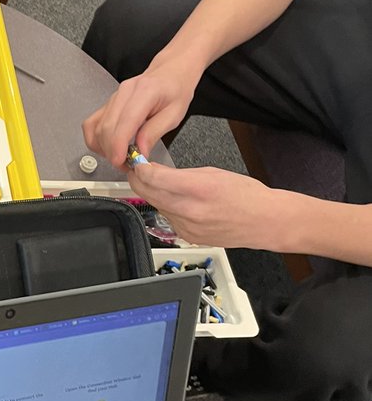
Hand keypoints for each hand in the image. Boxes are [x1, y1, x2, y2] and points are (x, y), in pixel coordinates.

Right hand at [82, 58, 199, 168]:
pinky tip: (109, 147)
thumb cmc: (176, 89)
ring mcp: (113, 97)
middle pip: (106, 127)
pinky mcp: (108, 103)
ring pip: (96, 127)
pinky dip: (96, 139)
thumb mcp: (174, 114)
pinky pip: (92, 123)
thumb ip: (154, 133)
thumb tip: (139, 153)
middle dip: (111, 152)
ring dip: (103, 147)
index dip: (118, 145)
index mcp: (145, 92)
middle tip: (125, 165)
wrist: (170, 71)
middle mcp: (124, 92)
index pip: (124, 122)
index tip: (120, 162)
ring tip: (120, 156)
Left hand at [126, 160, 278, 248]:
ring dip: (153, 195)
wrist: (264, 221)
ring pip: (156, 206)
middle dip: (139, 181)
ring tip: (160, 184)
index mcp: (198, 188)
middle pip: (148, 194)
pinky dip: (167, 208)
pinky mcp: (188, 237)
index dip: (140, 169)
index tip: (136, 163)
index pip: (154, 178)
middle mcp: (190, 210)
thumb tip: (155, 171)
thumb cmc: (246, 195)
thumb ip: (181, 173)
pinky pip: (168, 219)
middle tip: (136, 171)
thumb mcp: (213, 172)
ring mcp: (187, 227)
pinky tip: (177, 202)